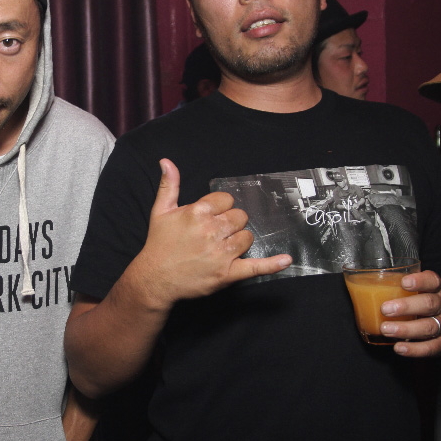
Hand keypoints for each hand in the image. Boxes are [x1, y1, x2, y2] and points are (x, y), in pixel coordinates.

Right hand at [128, 159, 291, 307]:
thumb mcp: (160, 211)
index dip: (221, 207)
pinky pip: (255, 267)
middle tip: (217, 232)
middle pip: (239, 217)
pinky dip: (271, 264)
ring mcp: (221, 254)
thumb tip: (167, 161)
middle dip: (231, 223)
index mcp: (197, 213)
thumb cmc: (159, 244)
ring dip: (239, 240)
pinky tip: (286, 259)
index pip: (226, 200)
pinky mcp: (227, 274)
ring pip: (247, 237)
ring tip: (223, 246)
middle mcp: (211, 231)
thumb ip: (169, 185)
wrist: (155, 279)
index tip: (212, 216)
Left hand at [377, 271, 440, 356]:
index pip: (432, 281)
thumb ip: (398, 285)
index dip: (419, 281)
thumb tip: (358, 283)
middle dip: (406, 307)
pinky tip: (398, 348)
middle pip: (429, 304)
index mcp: (436, 288)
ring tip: (386, 329)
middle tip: (385, 309)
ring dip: (406, 329)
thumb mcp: (421, 288)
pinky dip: (415, 350)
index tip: (404, 282)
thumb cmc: (427, 299)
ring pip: (429, 327)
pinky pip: (431, 347)